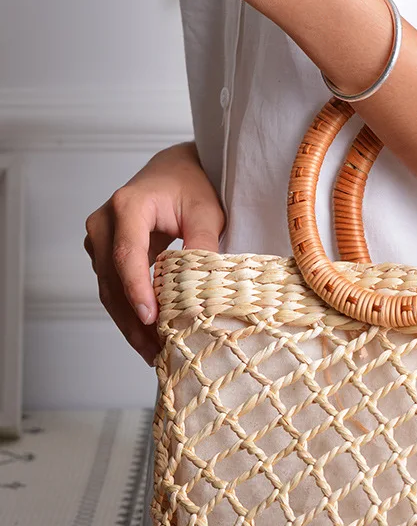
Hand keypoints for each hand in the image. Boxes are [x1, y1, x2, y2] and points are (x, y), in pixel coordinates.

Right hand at [84, 142, 224, 365]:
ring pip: (109, 289)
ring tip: (152, 354)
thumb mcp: (207, 212)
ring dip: (128, 323)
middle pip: (112, 279)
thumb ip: (203, 243)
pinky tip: (147, 338)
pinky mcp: (105, 253)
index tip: (150, 319)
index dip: (137, 290)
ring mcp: (100, 238)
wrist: (175, 171)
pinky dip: (128, 313)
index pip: (126, 254)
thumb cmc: (192, 186)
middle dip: (132, 319)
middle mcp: (105, 222)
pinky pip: (113, 288)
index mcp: (128, 206)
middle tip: (154, 352)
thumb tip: (202, 287)